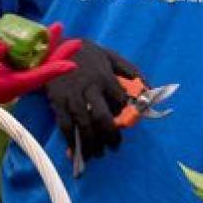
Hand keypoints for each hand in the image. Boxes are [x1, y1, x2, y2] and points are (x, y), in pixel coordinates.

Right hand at [0, 23, 79, 119]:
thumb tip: (2, 45)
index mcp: (4, 87)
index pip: (34, 78)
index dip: (53, 70)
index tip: (71, 63)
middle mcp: (10, 86)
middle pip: (40, 71)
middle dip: (58, 55)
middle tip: (76, 41)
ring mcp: (7, 82)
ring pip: (34, 66)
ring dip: (47, 50)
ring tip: (58, 31)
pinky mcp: (2, 77)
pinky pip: (24, 65)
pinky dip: (34, 52)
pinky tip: (39, 40)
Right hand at [44, 40, 140, 160]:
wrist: (53, 48)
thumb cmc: (86, 53)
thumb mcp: (110, 55)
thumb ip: (130, 70)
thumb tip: (149, 87)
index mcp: (104, 76)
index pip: (120, 101)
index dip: (125, 115)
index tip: (126, 125)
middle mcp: (89, 87)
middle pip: (101, 116)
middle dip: (110, 135)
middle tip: (115, 147)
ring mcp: (72, 96)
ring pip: (83, 124)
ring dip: (91, 143)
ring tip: (97, 153)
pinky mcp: (57, 102)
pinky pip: (64, 125)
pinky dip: (70, 141)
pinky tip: (76, 150)